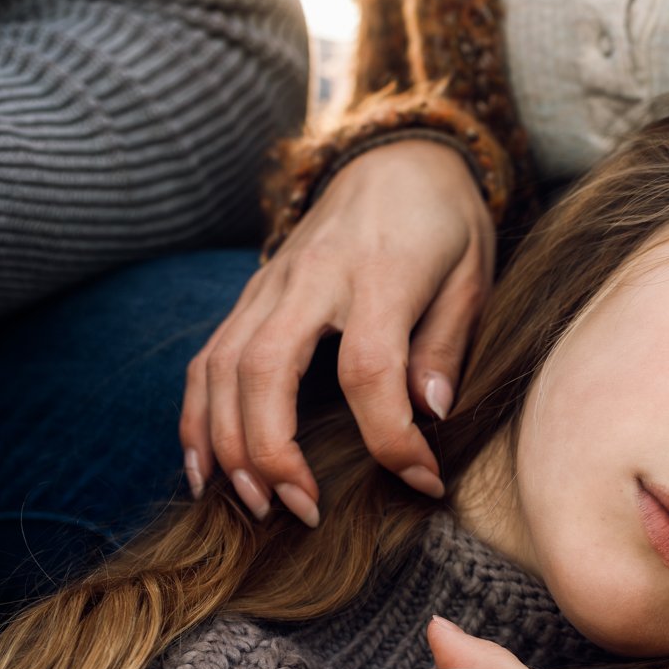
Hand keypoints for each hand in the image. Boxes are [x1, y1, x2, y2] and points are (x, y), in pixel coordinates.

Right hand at [181, 139, 493, 524]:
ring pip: (220, 369)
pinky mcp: (248, 296)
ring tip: (253, 506)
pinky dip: (196, 418)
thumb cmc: (444, 225)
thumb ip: (447, 343)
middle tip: (302, 511)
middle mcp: (309, 278)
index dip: (390, 436)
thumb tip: (429, 414)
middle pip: (266, 371)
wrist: (396, 158)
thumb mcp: (472, 276)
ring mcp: (268, 286)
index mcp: (378, 274)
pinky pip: (204, 360)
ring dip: (227, 445)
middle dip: (273, 451)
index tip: (421, 478)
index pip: (369, 369)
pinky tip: (203, 470)